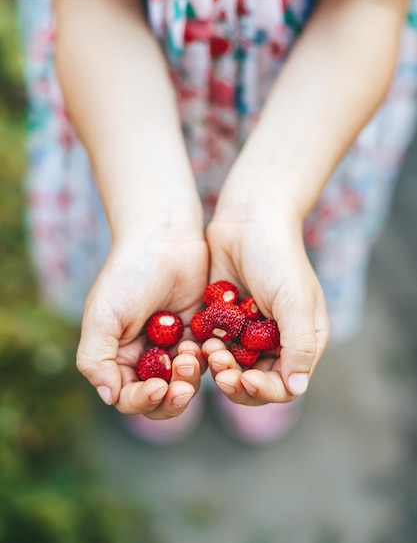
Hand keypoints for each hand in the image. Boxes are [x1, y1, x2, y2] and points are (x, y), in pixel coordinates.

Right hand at [76, 224, 208, 417]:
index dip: (143, 401)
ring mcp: (174, 347)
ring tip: (192, 351)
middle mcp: (145, 357)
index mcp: (117, 357)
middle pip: (161, 400)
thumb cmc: (128, 274)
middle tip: (182, 385)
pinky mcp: (200, 334)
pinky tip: (206, 342)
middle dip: (172, 398)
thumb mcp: (103, 315)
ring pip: (187, 383)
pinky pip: (208, 360)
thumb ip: (96, 358)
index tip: (159, 387)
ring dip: (190, 377)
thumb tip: (108, 397)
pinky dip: (209, 359)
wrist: (165, 239)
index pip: (128, 397)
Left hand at [204, 204, 328, 405]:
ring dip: (219, 366)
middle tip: (219, 365)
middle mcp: (276, 341)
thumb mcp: (294, 301)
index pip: (285, 384)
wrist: (248, 220)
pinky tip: (197, 340)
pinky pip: (213, 347)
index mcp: (302, 341)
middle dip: (236, 381)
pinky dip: (205, 350)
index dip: (265, 390)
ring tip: (209, 348)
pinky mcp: (223, 320)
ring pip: (231, 368)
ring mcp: (248, 332)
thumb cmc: (278, 258)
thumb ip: (299, 345)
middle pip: (255, 382)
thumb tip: (296, 389)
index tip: (245, 380)